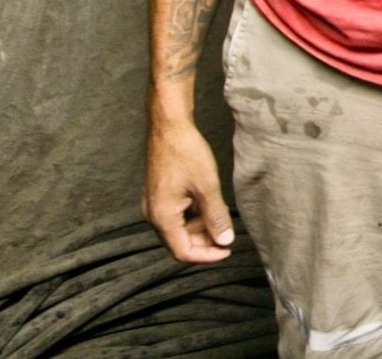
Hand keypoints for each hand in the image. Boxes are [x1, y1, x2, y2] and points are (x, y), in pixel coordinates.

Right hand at [143, 120, 235, 262]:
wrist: (169, 126)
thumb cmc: (186, 153)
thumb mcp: (207, 187)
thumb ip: (216, 217)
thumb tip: (225, 241)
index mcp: (162, 217)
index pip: (183, 252)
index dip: (207, 255)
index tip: (227, 251)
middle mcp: (153, 215)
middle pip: (180, 241)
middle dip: (205, 240)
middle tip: (228, 231)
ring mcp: (154, 204)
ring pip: (180, 227)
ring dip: (201, 226)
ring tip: (220, 212)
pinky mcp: (158, 195)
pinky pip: (176, 214)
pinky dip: (194, 214)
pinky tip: (209, 203)